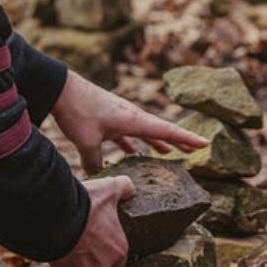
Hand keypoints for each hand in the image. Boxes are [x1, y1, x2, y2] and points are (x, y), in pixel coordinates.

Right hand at [49, 175, 135, 266]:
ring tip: (72, 240)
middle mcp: (103, 265)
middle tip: (85, 235)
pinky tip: (61, 247)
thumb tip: (129, 189)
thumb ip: (125, 188)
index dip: (111, 248)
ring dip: (79, 259)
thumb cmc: (88, 204)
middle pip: (101, 264)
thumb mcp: (110, 188)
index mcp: (119, 250)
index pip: (120, 259)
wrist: (58, 215)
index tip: (102, 237)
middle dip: (94, 254)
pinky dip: (62, 263)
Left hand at [51, 70, 207, 173]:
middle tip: (194, 150)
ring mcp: (120, 116)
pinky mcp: (108, 117)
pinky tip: (131, 153)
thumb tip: (98, 177)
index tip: (204, 143)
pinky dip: (132, 143)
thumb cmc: (78, 111)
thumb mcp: (86, 141)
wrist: (62, 89)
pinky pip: (126, 133)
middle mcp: (131, 116)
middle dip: (177, 140)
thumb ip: (95, 162)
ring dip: (156, 141)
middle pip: (160, 130)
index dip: (186, 138)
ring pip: (144, 131)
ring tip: (168, 153)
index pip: (166, 130)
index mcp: (133, 120)